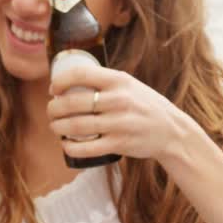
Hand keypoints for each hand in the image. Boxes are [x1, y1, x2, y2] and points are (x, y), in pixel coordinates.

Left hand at [48, 62, 199, 165]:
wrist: (171, 131)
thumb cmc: (145, 105)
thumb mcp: (130, 85)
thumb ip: (106, 82)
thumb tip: (71, 79)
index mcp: (119, 80)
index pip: (81, 74)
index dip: (60, 81)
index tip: (53, 89)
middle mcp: (118, 100)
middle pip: (72, 103)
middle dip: (53, 108)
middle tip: (51, 111)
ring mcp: (119, 123)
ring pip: (75, 126)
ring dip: (58, 127)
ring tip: (55, 126)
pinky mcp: (119, 144)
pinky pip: (86, 148)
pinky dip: (70, 147)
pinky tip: (65, 144)